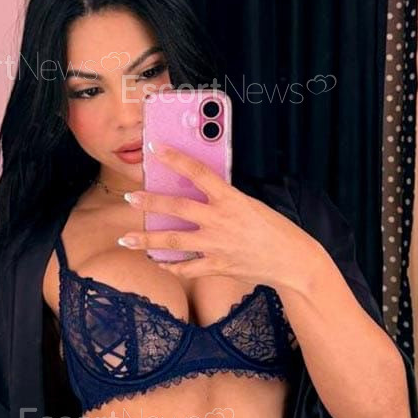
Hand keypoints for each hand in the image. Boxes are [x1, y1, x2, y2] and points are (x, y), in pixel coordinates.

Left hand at [119, 142, 324, 290]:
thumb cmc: (273, 229)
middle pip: (176, 207)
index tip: (155, 149)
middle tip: (129, 197)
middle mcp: (220, 221)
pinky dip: (170, 266)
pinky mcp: (217, 267)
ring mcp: (216, 246)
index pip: (198, 172)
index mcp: (230, 199)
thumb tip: (198, 193)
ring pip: (172, 241)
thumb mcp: (250, 205)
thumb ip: (223, 200)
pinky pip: (187, 268)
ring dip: (146, 240)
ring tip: (126, 239)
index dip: (174, 158)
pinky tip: (157, 261)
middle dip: (149, 202)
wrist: (291, 260)